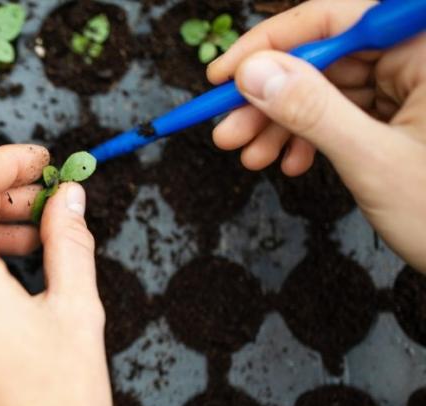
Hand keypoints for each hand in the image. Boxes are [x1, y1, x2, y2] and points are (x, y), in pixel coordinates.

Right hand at [208, 0, 425, 271]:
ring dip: (282, 124)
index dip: (271, 44)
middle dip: (270, 98)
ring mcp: (413, 86)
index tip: (224, 76)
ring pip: (328, 90)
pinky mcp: (404, 114)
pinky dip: (310, 137)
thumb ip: (312, 111)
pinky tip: (290, 162)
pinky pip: (344, 113)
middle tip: (228, 131)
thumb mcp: (373, 161)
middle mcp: (421, 57)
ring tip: (251, 156)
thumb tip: (254, 73)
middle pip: (325, 59)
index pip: (335, 18)